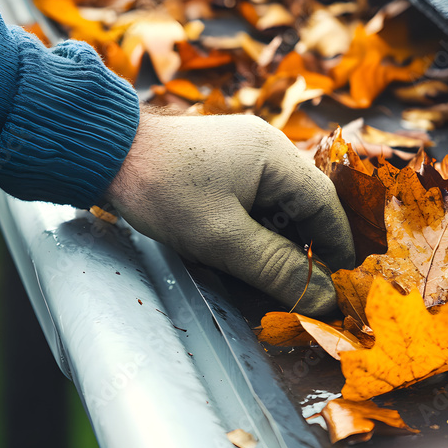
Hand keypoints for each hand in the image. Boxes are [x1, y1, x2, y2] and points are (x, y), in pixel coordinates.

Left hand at [106, 107, 354, 314]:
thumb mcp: (223, 238)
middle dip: (306, 250)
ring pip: (278, 206)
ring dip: (278, 242)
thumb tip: (325, 298)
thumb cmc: (164, 191)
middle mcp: (267, 148)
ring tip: (271, 281)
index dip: (337, 249)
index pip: (327, 206)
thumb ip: (277, 268)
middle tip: (304, 291)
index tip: (341, 287)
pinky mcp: (221, 163)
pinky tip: (242, 256)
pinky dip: (255, 230)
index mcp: (277, 156)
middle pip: (305, 206)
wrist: (106, 154)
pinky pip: (254, 200)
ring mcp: (243, 153)